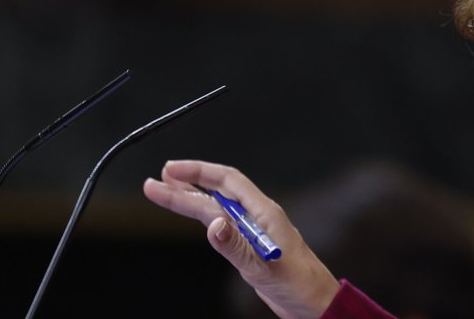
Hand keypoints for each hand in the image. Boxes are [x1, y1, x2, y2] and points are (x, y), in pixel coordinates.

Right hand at [143, 160, 339, 318]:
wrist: (314, 303)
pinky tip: (193, 213)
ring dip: (192, 198)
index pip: (228, 182)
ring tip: (166, 191)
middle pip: (219, 191)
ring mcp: (255, 231)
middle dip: (189, 182)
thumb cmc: (299, 284)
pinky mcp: (251, 246)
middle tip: (159, 179)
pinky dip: (204, 216)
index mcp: (265, 213)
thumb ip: (236, 247)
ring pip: (218, 207)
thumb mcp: (264, 267)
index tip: (172, 171)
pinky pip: (224, 224)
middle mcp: (259, 217)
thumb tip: (212, 225)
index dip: (199, 172)